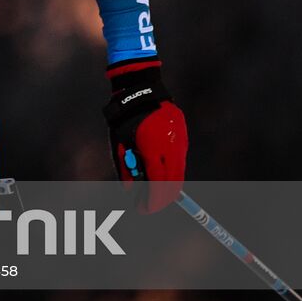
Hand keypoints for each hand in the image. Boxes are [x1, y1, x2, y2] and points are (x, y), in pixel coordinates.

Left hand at [102, 58, 187, 212]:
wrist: (140, 90)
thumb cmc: (124, 118)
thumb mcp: (119, 144)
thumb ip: (126, 168)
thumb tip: (130, 191)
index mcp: (154, 149)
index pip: (158, 184)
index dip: (152, 201)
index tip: (145, 210)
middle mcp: (171, 147)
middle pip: (172, 183)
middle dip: (161, 199)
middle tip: (149, 207)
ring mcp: (179, 141)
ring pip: (178, 172)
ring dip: (168, 187)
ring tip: (155, 194)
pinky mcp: (182, 135)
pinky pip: (179, 159)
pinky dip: (171, 171)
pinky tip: (162, 176)